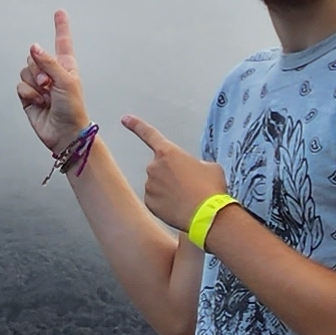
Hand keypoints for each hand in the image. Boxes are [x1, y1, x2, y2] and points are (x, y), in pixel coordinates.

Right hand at [16, 10, 91, 151]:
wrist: (64, 133)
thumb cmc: (73, 108)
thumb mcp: (66, 80)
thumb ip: (48, 62)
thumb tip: (34, 47)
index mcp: (65, 65)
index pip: (62, 41)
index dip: (60, 26)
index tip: (59, 12)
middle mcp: (51, 72)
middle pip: (34, 56)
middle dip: (38, 69)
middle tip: (49, 83)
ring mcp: (39, 85)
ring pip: (25, 71)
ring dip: (34, 84)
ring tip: (46, 95)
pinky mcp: (28, 97)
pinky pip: (20, 85)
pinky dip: (28, 94)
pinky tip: (39, 103)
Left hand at [124, 118, 225, 239]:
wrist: (208, 215)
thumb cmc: (210, 188)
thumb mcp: (210, 167)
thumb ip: (194, 163)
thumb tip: (192, 170)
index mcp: (168, 152)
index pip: (149, 134)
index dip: (136, 125)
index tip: (125, 119)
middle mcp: (154, 167)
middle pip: (160, 168)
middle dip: (172, 175)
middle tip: (189, 185)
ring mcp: (149, 185)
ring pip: (158, 185)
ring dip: (169, 189)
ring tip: (188, 197)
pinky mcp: (149, 202)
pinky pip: (156, 200)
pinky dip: (166, 203)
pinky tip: (180, 207)